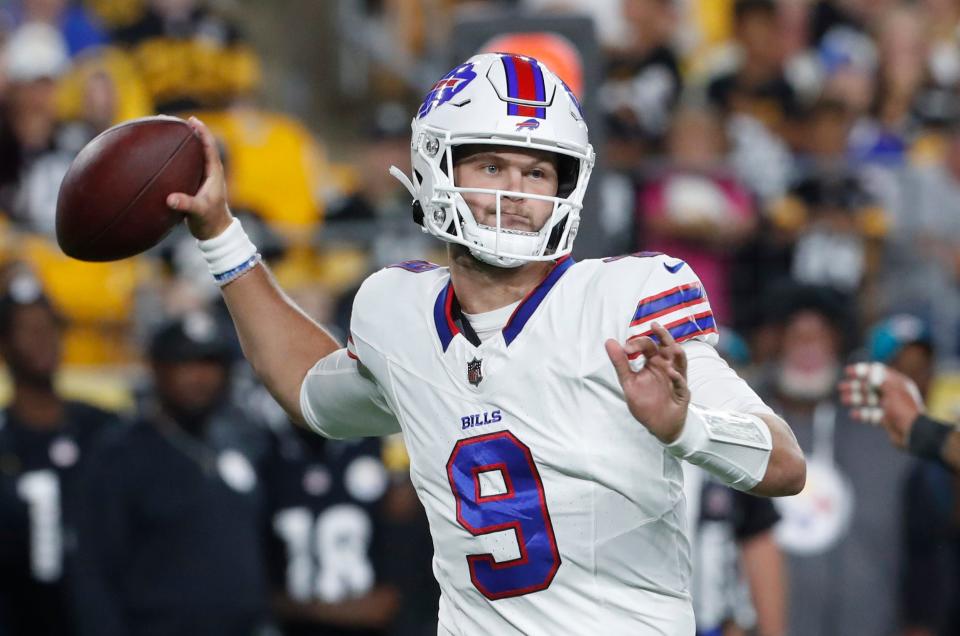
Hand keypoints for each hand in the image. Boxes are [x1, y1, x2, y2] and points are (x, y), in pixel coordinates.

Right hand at [166, 116, 232, 239]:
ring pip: (194, 155)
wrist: (214, 233)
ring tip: (167, 132)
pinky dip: (176, 158)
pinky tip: (162, 156)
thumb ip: (186, 205)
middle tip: (175, 120)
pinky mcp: (195, 184)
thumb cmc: (210, 221)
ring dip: (183, 143)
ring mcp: (203, 178)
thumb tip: (170, 199)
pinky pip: (186, 165)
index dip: (202, 132)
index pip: (210, 147)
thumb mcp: (198, 212)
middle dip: (190, 133)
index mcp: (214, 173)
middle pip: (201, 146)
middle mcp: (210, 172)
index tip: (192, 120)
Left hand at [605, 323, 689, 443]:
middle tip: (654, 326)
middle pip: (668, 346)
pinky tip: (671, 373)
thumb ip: (620, 363)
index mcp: (653, 362)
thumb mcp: (629, 382)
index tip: (626, 349)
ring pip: (680, 362)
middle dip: (663, 336)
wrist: (658, 425)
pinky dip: (677, 378)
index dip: (638, 343)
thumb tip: (609, 341)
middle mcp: (666, 366)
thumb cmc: (645, 402)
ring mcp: (676, 379)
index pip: (648, 345)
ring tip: (671, 347)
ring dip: (676, 354)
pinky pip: (681, 384)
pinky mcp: (681, 393)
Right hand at [838, 363, 924, 448]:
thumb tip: (871, 370)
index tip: (848, 372)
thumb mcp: (891, 391)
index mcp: (897, 383)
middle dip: (855, 386)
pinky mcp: (885, 419)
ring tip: (843, 399)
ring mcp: (888, 407)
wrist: (913, 434)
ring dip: (855, 398)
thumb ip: (879, 380)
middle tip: (841, 387)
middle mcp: (892, 393)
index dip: (862, 371)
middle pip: (870, 386)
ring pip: (869, 400)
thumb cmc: (904, 410)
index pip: (877, 372)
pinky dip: (861, 414)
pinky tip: (853, 414)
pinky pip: (871, 414)